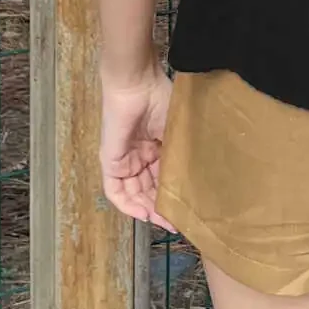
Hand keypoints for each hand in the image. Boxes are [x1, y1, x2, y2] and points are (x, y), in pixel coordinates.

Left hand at [100, 64, 176, 232]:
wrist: (138, 84)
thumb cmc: (161, 98)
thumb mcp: (177, 132)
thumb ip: (182, 155)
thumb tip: (198, 181)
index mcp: (156, 146)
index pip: (163, 178)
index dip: (174, 195)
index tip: (188, 211)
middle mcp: (140, 156)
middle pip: (149, 190)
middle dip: (162, 208)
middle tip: (177, 223)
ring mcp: (124, 160)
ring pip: (135, 193)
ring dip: (148, 209)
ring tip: (165, 221)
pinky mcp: (111, 162)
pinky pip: (116, 191)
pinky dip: (129, 205)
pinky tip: (144, 214)